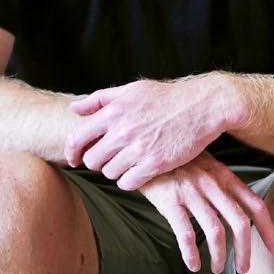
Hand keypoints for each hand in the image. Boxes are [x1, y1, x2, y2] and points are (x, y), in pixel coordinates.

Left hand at [66, 76, 226, 188]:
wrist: (202, 106)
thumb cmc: (166, 97)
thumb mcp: (131, 90)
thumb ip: (99, 99)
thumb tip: (74, 109)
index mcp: (113, 112)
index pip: (76, 138)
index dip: (71, 152)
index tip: (74, 159)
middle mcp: (122, 131)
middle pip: (92, 160)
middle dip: (97, 162)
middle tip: (109, 160)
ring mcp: (138, 149)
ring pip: (110, 173)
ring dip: (115, 171)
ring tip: (126, 163)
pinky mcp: (155, 164)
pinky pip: (128, 183)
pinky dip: (129, 181)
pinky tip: (137, 172)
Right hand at [141, 155, 273, 273]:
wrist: (144, 147)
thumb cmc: (175, 160)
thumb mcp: (204, 165)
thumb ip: (221, 186)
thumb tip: (235, 214)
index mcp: (224, 175)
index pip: (255, 204)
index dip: (268, 228)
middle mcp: (211, 184)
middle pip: (240, 223)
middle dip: (245, 250)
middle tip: (244, 268)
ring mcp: (191, 192)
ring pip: (215, 231)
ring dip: (219, 256)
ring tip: (215, 268)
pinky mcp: (170, 200)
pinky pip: (186, 234)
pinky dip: (191, 253)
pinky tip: (193, 264)